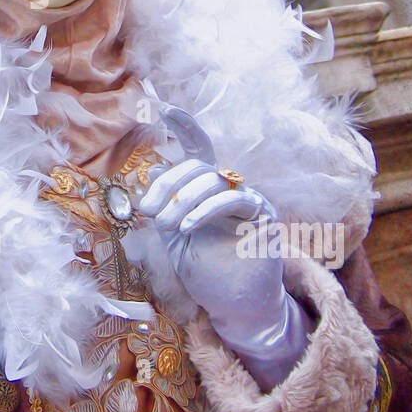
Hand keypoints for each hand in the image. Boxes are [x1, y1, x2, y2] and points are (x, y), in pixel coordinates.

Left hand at [138, 106, 309, 388]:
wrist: (234, 305)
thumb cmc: (206, 270)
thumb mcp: (176, 235)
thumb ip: (166, 205)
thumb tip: (153, 173)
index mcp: (206, 188)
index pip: (197, 148)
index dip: (184, 125)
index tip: (161, 106)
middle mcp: (228, 187)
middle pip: (197, 166)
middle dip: (168, 184)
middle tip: (150, 211)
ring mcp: (247, 198)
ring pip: (211, 181)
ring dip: (183, 200)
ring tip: (168, 224)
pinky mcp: (262, 214)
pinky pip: (232, 199)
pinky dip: (206, 209)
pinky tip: (188, 226)